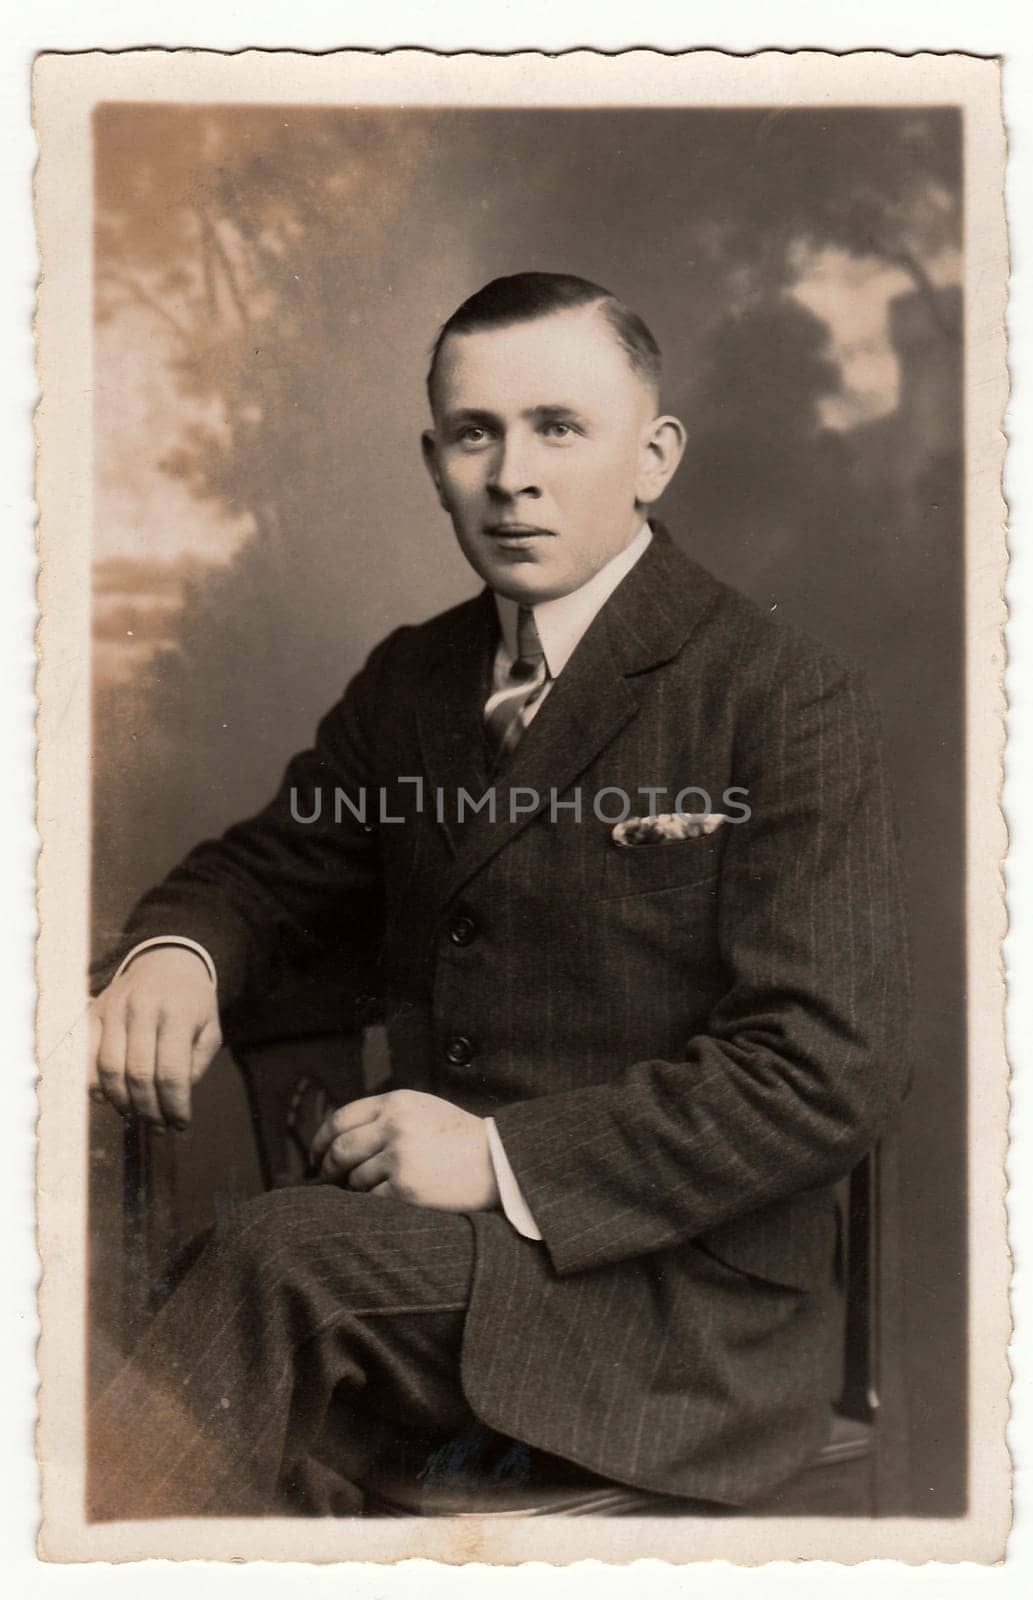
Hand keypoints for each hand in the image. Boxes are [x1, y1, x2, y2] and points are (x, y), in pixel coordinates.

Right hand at [88, 947, 221, 1129]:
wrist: (168, 961)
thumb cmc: (193, 1003)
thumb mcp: (210, 1029)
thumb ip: (195, 1065)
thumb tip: (172, 1100)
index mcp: (178, 1013)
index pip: (172, 1072)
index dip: (175, 1105)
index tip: (181, 1124)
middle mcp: (143, 1009)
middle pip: (138, 1075)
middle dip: (149, 1110)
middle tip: (159, 1127)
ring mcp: (114, 1009)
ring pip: (108, 1068)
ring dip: (122, 1102)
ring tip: (137, 1116)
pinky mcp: (93, 1012)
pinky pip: (85, 1056)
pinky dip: (92, 1083)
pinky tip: (108, 1098)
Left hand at [310, 1089, 499, 1212]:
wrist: (497, 1162)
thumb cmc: (460, 1138)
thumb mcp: (423, 1109)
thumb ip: (386, 1115)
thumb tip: (341, 1139)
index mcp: (396, 1102)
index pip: (340, 1118)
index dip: (321, 1139)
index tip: (316, 1155)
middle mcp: (394, 1125)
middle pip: (340, 1149)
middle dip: (329, 1167)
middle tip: (328, 1179)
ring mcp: (399, 1157)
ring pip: (355, 1178)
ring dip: (356, 1188)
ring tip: (372, 1189)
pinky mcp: (406, 1187)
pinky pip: (372, 1199)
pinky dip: (374, 1203)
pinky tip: (388, 1200)